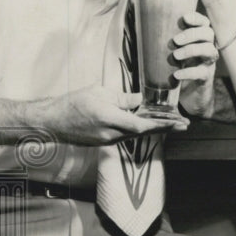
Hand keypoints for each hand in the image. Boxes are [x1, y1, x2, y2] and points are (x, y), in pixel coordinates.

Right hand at [36, 85, 188, 144]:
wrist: (51, 122)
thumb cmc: (72, 103)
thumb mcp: (98, 92)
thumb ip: (122, 98)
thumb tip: (140, 100)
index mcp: (109, 119)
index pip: (142, 125)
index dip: (162, 125)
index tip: (178, 122)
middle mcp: (111, 135)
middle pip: (144, 132)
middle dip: (165, 128)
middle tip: (184, 124)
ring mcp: (107, 141)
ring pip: (136, 135)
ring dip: (155, 130)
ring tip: (172, 124)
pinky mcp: (104, 143)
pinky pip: (127, 136)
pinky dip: (141, 131)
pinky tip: (150, 126)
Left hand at [171, 11, 218, 116]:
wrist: (190, 96)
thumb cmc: (178, 69)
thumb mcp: (173, 53)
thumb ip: (166, 42)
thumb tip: (142, 28)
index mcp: (199, 39)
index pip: (204, 23)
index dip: (197, 18)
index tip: (184, 18)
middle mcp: (207, 48)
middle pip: (208, 33)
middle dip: (192, 34)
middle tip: (175, 40)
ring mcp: (208, 63)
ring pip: (210, 50)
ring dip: (192, 50)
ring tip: (176, 56)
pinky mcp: (206, 78)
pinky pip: (202, 72)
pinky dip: (189, 72)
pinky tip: (177, 74)